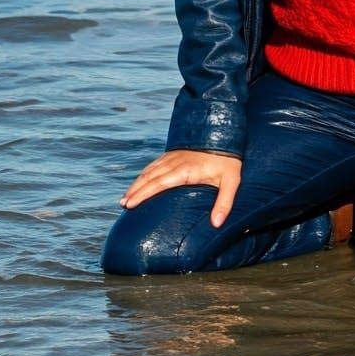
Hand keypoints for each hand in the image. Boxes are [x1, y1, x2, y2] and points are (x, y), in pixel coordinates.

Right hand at [120, 150, 242, 226]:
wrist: (226, 132)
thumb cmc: (229, 159)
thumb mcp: (231, 181)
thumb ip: (224, 202)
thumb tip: (216, 224)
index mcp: (185, 171)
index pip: (158, 184)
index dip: (142, 194)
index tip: (129, 204)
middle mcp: (175, 162)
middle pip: (150, 177)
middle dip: (135, 191)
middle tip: (123, 204)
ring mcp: (173, 156)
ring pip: (150, 170)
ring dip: (137, 182)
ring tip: (126, 196)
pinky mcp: (175, 152)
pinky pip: (155, 164)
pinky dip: (145, 173)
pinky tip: (140, 179)